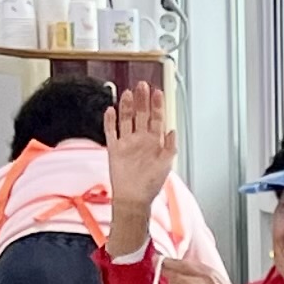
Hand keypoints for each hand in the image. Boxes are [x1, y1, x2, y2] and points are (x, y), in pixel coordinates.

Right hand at [104, 79, 177, 255]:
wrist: (134, 199)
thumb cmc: (151, 184)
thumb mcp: (166, 164)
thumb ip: (170, 147)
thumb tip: (173, 130)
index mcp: (154, 142)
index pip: (156, 118)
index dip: (157, 105)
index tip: (158, 92)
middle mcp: (141, 139)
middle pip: (140, 114)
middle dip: (142, 100)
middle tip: (142, 85)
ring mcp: (127, 143)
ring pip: (126, 119)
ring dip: (126, 106)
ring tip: (128, 93)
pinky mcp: (114, 149)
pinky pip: (111, 131)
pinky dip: (110, 121)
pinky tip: (110, 110)